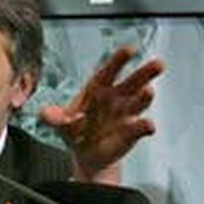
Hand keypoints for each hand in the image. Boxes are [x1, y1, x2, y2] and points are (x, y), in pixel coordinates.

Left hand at [40, 46, 163, 182]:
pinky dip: (143, 126)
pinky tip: (148, 125)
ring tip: (149, 91)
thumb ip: (53, 117)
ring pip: (138, 102)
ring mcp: (124, 115)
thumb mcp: (60, 123)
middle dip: (144, 72)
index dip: (119, 60)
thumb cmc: (75, 131)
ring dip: (145, 97)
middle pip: (131, 82)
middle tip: (158, 64)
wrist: (86, 154)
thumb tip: (45, 113)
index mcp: (97, 88)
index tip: (130, 49)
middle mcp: (115, 98)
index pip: (109, 70)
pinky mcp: (130, 134)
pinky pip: (138, 128)